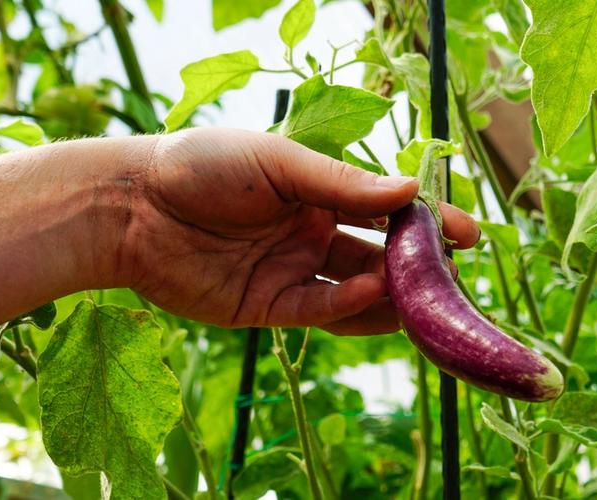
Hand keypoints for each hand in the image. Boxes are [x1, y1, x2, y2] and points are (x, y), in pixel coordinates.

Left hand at [120, 128, 478, 334]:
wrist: (129, 207)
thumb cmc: (202, 167)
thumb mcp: (278, 163)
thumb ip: (342, 183)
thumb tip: (409, 193)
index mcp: (318, 193)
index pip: (384, 211)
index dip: (426, 222)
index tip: (467, 234)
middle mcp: (312, 234)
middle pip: (378, 256)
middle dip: (416, 268)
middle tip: (451, 278)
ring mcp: (293, 273)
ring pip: (355, 292)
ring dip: (390, 295)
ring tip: (424, 299)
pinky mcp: (268, 308)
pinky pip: (319, 311)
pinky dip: (349, 307)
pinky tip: (375, 295)